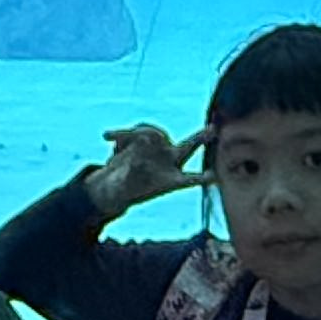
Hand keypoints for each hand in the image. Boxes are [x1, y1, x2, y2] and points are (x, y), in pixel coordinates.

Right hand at [84, 124, 207, 219]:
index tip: (213, 176)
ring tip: (110, 137)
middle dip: (200, 138)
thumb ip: (133, 171)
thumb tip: (141, 152)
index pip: (189, 179)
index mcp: (170, 181)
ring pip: (155, 133)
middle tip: (213, 129)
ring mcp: (161, 148)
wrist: (115, 182)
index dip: (201, 178)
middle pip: (188, 147)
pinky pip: (138, 129)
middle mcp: (170, 162)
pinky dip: (121, 133)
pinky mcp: (149, 138)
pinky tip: (107, 137)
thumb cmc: (122, 190)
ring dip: (134, 133)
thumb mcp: (123, 186)